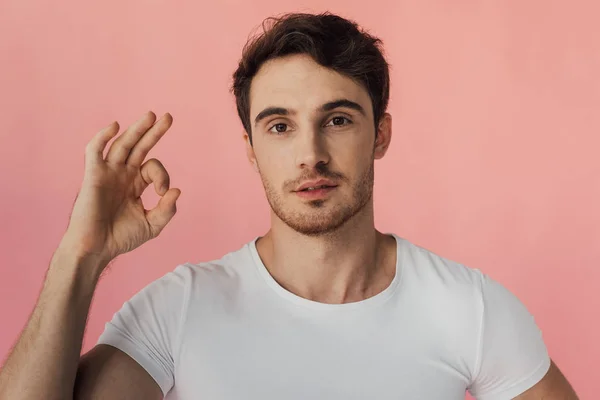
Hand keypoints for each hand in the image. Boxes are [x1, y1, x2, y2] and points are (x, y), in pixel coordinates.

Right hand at [60, 111, 180, 266]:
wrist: (96, 249)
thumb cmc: (120, 238)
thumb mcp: (152, 225)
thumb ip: (166, 209)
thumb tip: (177, 190)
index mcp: (135, 184)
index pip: (153, 168)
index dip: (162, 175)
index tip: (163, 192)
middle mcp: (122, 175)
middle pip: (139, 147)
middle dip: (154, 132)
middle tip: (168, 117)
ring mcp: (108, 173)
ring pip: (122, 144)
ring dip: (136, 129)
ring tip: (151, 115)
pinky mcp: (93, 175)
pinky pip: (95, 151)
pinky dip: (102, 137)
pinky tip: (114, 126)